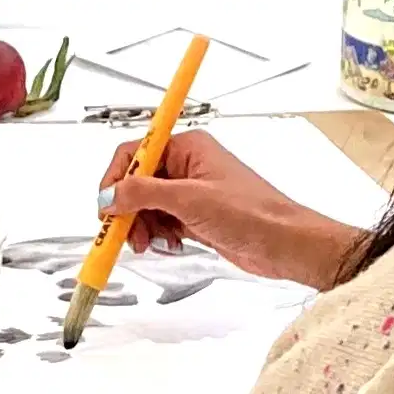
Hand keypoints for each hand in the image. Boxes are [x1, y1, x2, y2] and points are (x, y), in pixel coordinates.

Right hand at [99, 132, 364, 289]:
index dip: (115, 180)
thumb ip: (143, 195)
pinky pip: (162, 222)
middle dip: (127, 209)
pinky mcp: (197, 216)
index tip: (105, 206)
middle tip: (124, 233)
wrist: (287, 245)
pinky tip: (167, 245)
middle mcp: (189, 166)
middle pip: (137, 182)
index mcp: (188, 148)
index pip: (135, 154)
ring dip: (141, 226)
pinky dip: (157, 235)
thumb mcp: (190, 200)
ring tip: (147, 243)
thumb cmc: (255, 214)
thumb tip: (109, 196)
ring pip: (147, 205)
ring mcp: (193, 192)